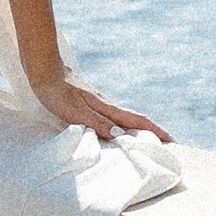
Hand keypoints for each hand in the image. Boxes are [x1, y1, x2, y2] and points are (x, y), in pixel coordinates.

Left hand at [28, 71, 172, 149]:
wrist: (42, 69)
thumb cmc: (56, 91)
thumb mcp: (76, 111)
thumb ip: (98, 123)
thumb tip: (122, 137)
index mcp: (106, 107)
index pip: (137, 121)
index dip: (155, 131)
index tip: (173, 141)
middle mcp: (106, 105)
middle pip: (134, 121)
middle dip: (151, 133)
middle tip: (165, 146)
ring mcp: (98, 103)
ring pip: (123, 119)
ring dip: (136, 131)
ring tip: (144, 143)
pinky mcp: (88, 103)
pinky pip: (111, 118)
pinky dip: (120, 127)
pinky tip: (115, 131)